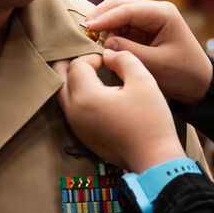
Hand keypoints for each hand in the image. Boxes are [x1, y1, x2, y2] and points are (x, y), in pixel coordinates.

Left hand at [55, 50, 185, 172]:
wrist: (153, 158)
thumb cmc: (150, 119)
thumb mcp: (142, 80)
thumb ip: (123, 59)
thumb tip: (109, 54)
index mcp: (86, 97)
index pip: (77, 65)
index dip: (93, 56)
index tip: (110, 60)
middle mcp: (74, 112)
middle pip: (59, 79)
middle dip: (71, 64)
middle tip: (88, 58)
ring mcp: (76, 126)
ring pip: (63, 95)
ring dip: (73, 80)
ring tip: (90, 72)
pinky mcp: (82, 136)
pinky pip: (71, 110)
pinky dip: (78, 96)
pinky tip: (96, 94)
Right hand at [81, 0, 212, 104]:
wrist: (198, 83)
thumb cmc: (183, 73)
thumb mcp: (156, 64)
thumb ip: (130, 52)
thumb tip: (106, 43)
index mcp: (163, 14)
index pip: (128, 10)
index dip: (105, 18)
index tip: (87, 28)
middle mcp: (155, 11)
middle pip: (120, 5)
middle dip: (101, 17)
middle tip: (82, 32)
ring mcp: (148, 19)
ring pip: (117, 15)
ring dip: (104, 26)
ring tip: (91, 41)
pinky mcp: (143, 30)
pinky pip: (120, 26)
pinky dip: (109, 33)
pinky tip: (101, 44)